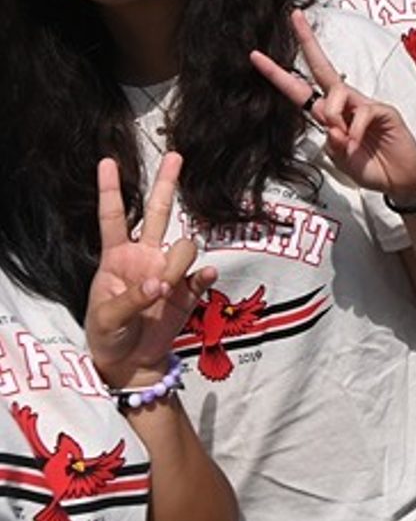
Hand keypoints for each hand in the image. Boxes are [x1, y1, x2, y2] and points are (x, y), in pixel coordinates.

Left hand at [86, 152, 217, 390]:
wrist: (131, 364)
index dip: (110, 189)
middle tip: (176, 156)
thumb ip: (132, 298)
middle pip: (158, 213)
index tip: (108, 161)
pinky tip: (201, 278)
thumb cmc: (108, 336)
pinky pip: (201, 275)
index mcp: (116, 257)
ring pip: (184, 246)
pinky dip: (203, 276)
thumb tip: (160, 283)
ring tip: (165, 288)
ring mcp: (169, 272)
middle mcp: (145, 257)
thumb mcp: (106, 317)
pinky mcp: (188, 292)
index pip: (113, 216)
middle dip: (166, 184)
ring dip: (178, 262)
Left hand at [250, 11, 415, 202]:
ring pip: (338, 92)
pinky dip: (354, 130)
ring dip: (334, 115)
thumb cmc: (371, 168)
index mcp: (331, 114)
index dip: (278, 74)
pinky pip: (362, 112)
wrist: (400, 181)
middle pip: (322, 68)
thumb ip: (332, 143)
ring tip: (343, 139)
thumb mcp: (341, 159)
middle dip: (307, 42)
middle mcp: (346, 104)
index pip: (300, 90)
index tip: (256, 57)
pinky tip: (357, 143)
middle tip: (295, 17)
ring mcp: (365, 105)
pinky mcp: (384, 111)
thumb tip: (332, 126)